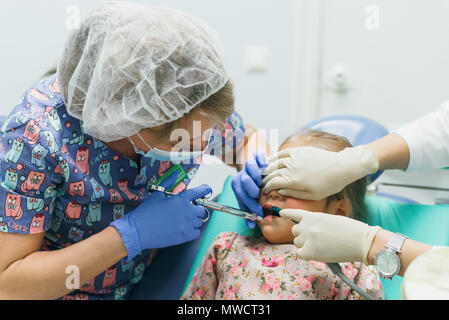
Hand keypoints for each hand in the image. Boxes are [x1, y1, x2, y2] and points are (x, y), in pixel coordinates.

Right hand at [111, 172, 210, 260]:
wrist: (138, 231)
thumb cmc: (146, 212)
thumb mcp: (157, 195)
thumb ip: (169, 185)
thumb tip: (175, 174)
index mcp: (180, 200)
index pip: (197, 193)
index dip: (204, 190)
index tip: (207, 189)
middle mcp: (186, 212)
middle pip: (201, 210)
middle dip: (196, 208)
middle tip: (188, 209)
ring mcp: (186, 225)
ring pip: (199, 222)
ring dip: (194, 219)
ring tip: (183, 219)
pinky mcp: (184, 237)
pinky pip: (196, 233)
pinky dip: (193, 230)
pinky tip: (184, 228)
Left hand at [232, 151, 267, 227]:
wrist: (257, 170)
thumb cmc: (255, 189)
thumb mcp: (250, 199)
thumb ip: (249, 211)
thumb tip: (251, 226)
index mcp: (237, 184)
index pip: (240, 194)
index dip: (249, 204)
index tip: (258, 212)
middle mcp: (242, 173)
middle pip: (243, 180)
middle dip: (250, 189)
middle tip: (258, 194)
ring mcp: (249, 164)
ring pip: (249, 165)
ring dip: (256, 174)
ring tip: (262, 181)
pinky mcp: (258, 156)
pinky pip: (258, 155)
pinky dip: (262, 160)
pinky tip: (267, 166)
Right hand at [262, 146, 378, 200]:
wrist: (341, 168)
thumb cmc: (328, 185)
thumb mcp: (311, 196)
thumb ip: (293, 193)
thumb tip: (279, 190)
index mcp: (293, 181)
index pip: (272, 183)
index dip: (266, 187)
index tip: (265, 190)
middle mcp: (291, 168)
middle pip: (271, 173)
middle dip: (264, 179)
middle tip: (262, 183)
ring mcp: (294, 158)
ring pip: (274, 162)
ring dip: (267, 168)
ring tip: (263, 173)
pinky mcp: (299, 151)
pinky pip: (282, 153)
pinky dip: (274, 157)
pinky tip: (270, 160)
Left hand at [280, 209, 380, 263]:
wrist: (361, 241)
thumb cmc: (351, 231)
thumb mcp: (330, 220)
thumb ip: (316, 223)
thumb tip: (309, 231)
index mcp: (314, 216)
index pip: (295, 213)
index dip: (287, 213)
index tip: (280, 213)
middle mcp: (307, 226)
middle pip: (295, 231)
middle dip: (302, 235)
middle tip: (316, 240)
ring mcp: (308, 238)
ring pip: (297, 243)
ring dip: (305, 245)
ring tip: (321, 246)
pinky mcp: (310, 251)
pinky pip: (299, 254)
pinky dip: (305, 255)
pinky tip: (316, 253)